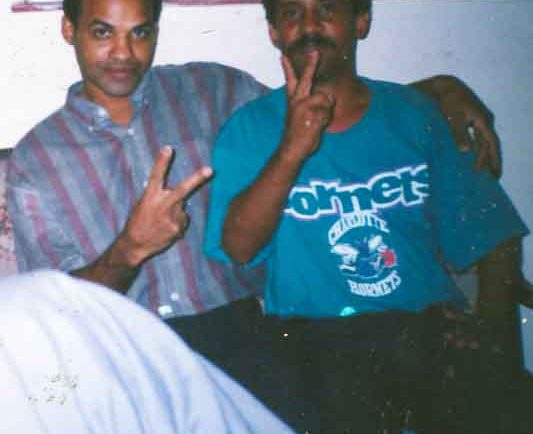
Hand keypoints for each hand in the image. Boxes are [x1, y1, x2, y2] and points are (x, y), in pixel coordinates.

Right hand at [122, 146, 211, 264]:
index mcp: (150, 196)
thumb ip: (159, 196)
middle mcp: (162, 205)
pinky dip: (177, 223)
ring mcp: (171, 217)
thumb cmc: (139, 221)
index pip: (156, 176)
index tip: (168, 148)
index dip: (162, 162)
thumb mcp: (143, 204)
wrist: (135, 244)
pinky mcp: (177, 228)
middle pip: (183, 189)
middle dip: (197, 179)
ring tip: (162, 221)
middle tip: (210, 170)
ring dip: (176, 212)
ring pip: (183, 208)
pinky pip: (183, 221)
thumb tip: (175, 194)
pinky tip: (166, 229)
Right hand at [280, 52, 334, 161]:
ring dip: (325, 110)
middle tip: (315, 52)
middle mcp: (297, 101)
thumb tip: (329, 96)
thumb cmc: (296, 133)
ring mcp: (305, 107)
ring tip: (316, 121)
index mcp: (292, 101)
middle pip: (306, 79)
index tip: (283, 56)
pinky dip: (326, 119)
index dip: (288, 68)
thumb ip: (310, 103)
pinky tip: (317, 127)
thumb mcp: (296, 116)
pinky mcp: (313, 115)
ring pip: (325, 98)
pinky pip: (328, 111)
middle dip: (310, 64)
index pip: (290, 81)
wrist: (291, 148)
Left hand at [437, 77, 500, 177]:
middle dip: (491, 161)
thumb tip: (466, 151)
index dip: (493, 160)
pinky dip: (475, 148)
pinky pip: (476, 137)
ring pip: (483, 142)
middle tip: (493, 178)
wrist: (444, 86)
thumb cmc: (448, 101)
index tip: (493, 175)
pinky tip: (471, 157)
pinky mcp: (469, 120)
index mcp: (483, 121)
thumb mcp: (454, 117)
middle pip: (489, 145)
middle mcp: (484, 121)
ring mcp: (477, 120)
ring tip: (483, 171)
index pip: (491, 145)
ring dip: (483, 156)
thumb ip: (459, 133)